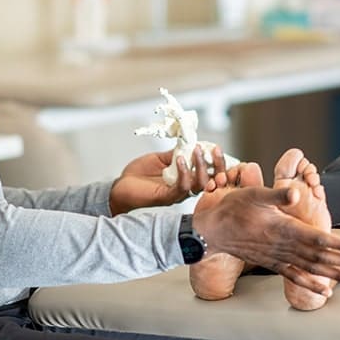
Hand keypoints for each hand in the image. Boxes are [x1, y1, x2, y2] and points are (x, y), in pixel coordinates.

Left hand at [109, 146, 226, 214]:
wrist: (121, 186)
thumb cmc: (140, 174)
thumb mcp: (162, 158)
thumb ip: (177, 153)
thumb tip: (191, 142)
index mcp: (187, 178)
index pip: (210, 173)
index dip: (217, 162)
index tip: (217, 147)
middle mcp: (186, 188)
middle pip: (211, 181)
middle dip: (216, 165)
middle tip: (215, 149)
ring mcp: (177, 194)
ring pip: (199, 184)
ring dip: (200, 166)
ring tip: (196, 150)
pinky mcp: (167, 197)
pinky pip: (181, 187)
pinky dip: (184, 172)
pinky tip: (181, 160)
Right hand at [192, 187, 339, 294]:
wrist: (212, 229)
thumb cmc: (233, 207)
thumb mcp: (255, 193)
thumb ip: (278, 193)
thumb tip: (298, 191)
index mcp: (283, 227)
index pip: (316, 239)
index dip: (337, 247)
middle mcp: (283, 246)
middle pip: (318, 257)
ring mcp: (277, 257)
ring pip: (310, 269)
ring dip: (332, 276)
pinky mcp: (271, 262)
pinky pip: (293, 276)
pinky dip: (309, 284)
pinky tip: (323, 291)